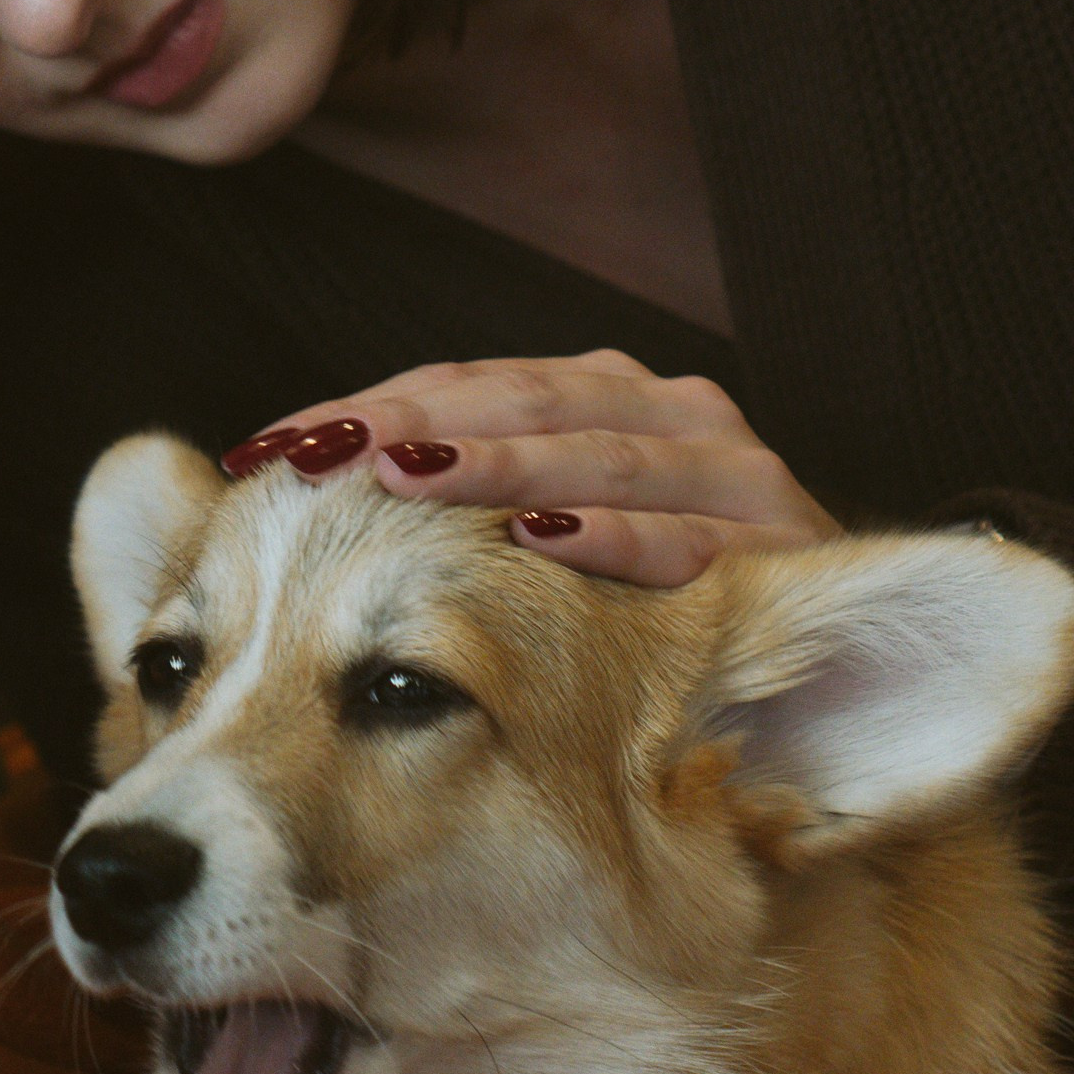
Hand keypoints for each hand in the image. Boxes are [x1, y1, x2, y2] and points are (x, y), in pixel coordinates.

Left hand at [223, 349, 837, 585]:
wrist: (824, 689)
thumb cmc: (643, 625)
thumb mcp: (544, 541)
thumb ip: (453, 499)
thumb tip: (249, 477)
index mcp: (606, 396)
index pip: (464, 384)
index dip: (364, 407)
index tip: (270, 445)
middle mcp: (674, 414)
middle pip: (520, 401)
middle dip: (409, 422)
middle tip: (316, 453)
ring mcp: (735, 476)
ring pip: (597, 452)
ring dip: (499, 463)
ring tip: (405, 472)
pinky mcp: (783, 552)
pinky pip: (686, 542)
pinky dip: (615, 538)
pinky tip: (544, 543)